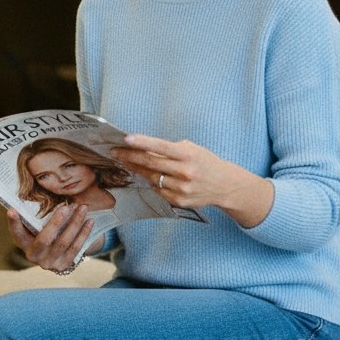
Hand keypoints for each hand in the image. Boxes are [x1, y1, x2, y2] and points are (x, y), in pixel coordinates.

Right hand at [6, 203, 96, 271]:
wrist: (52, 255)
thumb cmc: (40, 233)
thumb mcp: (33, 227)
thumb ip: (33, 216)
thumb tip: (36, 194)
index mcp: (23, 244)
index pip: (16, 233)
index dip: (14, 223)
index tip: (11, 210)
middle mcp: (34, 256)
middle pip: (45, 239)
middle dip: (56, 222)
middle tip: (66, 207)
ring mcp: (49, 262)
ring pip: (64, 242)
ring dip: (75, 223)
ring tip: (82, 208)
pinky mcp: (64, 265)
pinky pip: (76, 248)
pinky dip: (83, 233)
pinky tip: (89, 221)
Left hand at [116, 134, 273, 225]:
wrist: (224, 185)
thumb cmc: (205, 162)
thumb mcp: (191, 149)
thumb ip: (169, 150)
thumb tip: (143, 148)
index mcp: (188, 154)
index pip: (160, 147)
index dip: (142, 142)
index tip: (126, 139)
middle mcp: (185, 172)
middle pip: (151, 164)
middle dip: (130, 157)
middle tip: (115, 152)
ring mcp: (182, 188)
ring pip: (152, 178)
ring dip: (137, 170)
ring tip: (126, 162)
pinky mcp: (179, 200)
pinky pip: (158, 190)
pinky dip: (151, 182)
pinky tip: (146, 176)